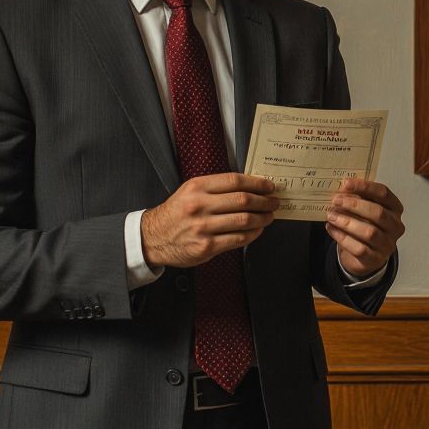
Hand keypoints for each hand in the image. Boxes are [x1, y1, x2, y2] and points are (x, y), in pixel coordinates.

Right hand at [140, 173, 278, 268]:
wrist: (154, 237)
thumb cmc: (176, 213)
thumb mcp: (190, 191)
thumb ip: (216, 187)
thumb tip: (249, 187)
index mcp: (197, 187)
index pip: (235, 181)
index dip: (257, 183)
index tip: (269, 186)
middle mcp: (199, 206)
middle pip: (243, 200)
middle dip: (264, 201)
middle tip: (274, 201)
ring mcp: (203, 227)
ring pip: (244, 220)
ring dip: (262, 218)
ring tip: (269, 216)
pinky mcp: (206, 247)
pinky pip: (238, 239)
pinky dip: (253, 234)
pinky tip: (257, 230)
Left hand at [325, 177, 404, 278]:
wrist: (367, 255)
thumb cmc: (365, 225)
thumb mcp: (364, 209)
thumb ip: (357, 198)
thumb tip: (341, 189)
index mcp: (395, 208)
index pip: (384, 193)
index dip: (365, 186)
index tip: (346, 182)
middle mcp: (395, 226)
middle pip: (378, 212)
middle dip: (354, 205)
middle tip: (335, 200)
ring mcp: (387, 244)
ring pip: (369, 232)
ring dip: (347, 222)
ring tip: (331, 215)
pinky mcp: (375, 259)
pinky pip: (359, 248)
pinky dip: (342, 237)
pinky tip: (331, 228)